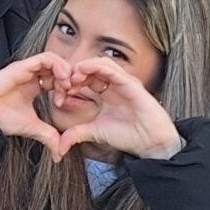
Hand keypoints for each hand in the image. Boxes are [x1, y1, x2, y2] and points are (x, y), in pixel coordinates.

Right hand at [0, 54, 73, 158]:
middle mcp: (31, 76)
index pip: (57, 79)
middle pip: (58, 68)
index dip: (66, 88)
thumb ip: (48, 137)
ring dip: (65, 71)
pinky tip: (61, 80)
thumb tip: (60, 154)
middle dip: (68, 79)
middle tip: (69, 93)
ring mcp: (27, 69)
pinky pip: (46, 58)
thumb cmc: (0, 118)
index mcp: (33, 87)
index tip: (64, 102)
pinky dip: (58, 66)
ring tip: (66, 86)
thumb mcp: (32, 128)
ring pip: (54, 60)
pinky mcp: (22, 66)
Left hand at [63, 60, 183, 160]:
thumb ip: (77, 133)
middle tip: (63, 86)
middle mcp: (115, 84)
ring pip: (101, 63)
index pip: (86, 79)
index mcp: (107, 92)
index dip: (70, 83)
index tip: (59, 96)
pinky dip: (96, 67)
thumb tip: (59, 147)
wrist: (151, 143)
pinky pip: (112, 69)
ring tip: (72, 79)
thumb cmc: (129, 136)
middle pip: (91, 68)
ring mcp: (124, 82)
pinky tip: (84, 72)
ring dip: (84, 67)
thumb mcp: (95, 132)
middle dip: (74, 74)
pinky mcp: (132, 84)